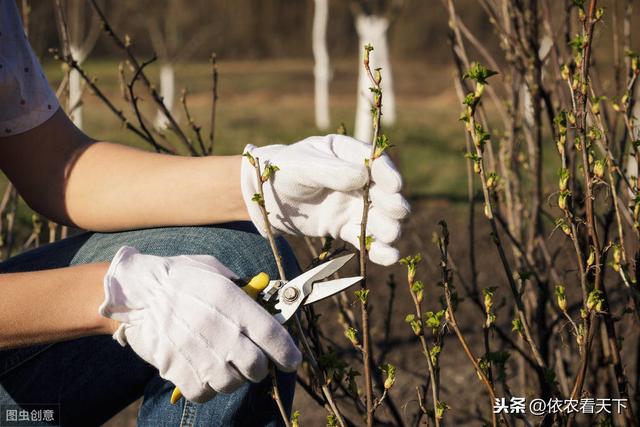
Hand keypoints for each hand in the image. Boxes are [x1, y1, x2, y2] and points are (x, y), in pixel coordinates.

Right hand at [99, 246, 300, 402]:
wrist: (136, 291)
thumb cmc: (179, 277)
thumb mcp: (216, 270)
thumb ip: (243, 290)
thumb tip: (266, 305)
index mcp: (232, 301)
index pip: (273, 336)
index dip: (288, 353)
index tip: (292, 360)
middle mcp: (218, 329)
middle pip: (257, 367)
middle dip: (260, 367)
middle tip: (252, 359)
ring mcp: (197, 353)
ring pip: (232, 384)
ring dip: (233, 378)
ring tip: (223, 362)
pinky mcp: (176, 370)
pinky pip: (204, 394)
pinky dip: (207, 388)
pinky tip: (203, 371)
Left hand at [241, 134, 409, 265]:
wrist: (262, 198)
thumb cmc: (282, 171)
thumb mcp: (302, 165)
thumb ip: (330, 171)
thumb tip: (362, 177)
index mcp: (348, 153)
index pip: (375, 162)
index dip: (388, 174)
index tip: (395, 186)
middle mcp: (357, 179)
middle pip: (385, 192)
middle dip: (393, 203)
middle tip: (397, 212)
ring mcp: (353, 204)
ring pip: (380, 218)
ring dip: (389, 226)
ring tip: (390, 234)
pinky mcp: (345, 227)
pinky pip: (364, 237)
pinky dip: (378, 248)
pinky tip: (388, 255)